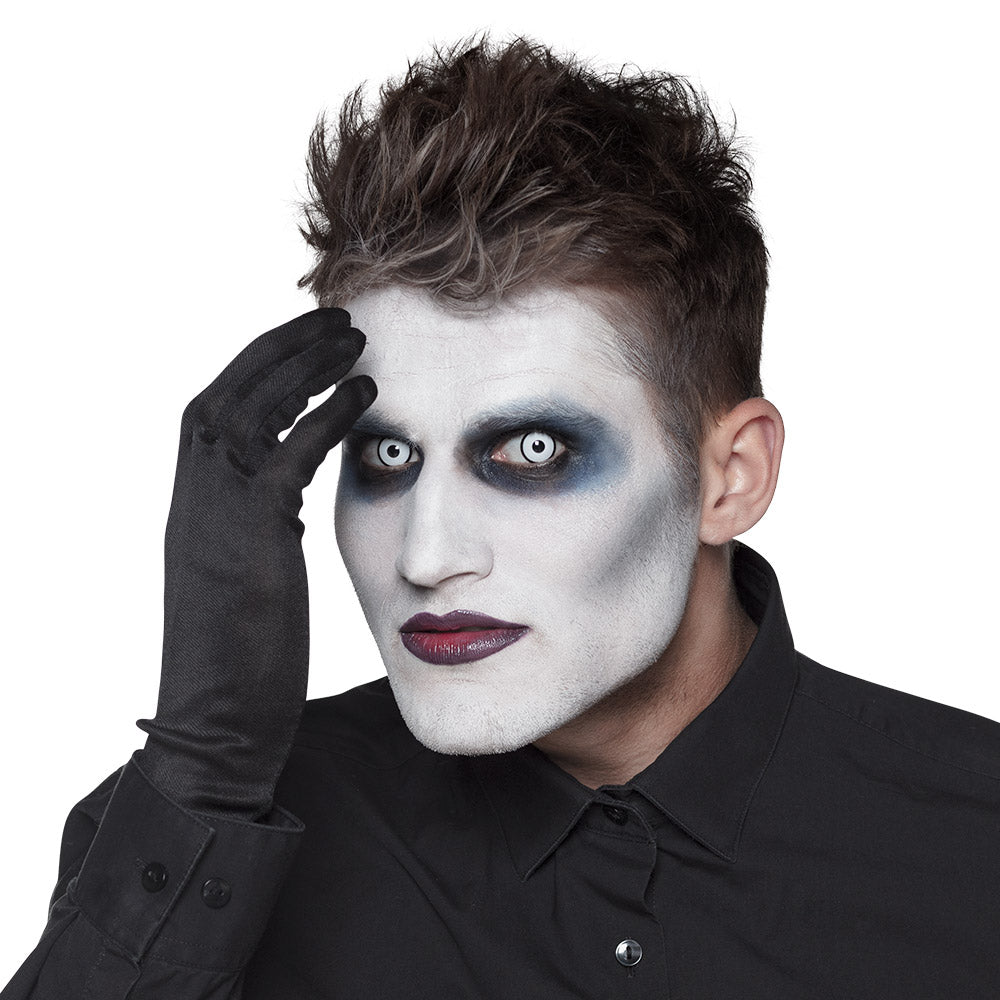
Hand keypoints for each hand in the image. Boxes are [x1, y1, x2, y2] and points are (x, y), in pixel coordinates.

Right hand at [136, 308, 374, 819]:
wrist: (216, 721)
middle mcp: (195, 497)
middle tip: (340, 321)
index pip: (221, 409)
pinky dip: (324, 418)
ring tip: (354, 338)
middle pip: (230, 392)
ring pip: (250, 409)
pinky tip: (365, 397)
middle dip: (283, 350)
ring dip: (302, 366)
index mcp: (196, 504)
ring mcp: (213, 513)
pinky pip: (286, 455)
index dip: (264, 367)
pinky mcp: (247, 536)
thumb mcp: (242, 571)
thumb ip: (255, 521)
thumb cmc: (242, 657)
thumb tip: (283, 490)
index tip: (308, 344)